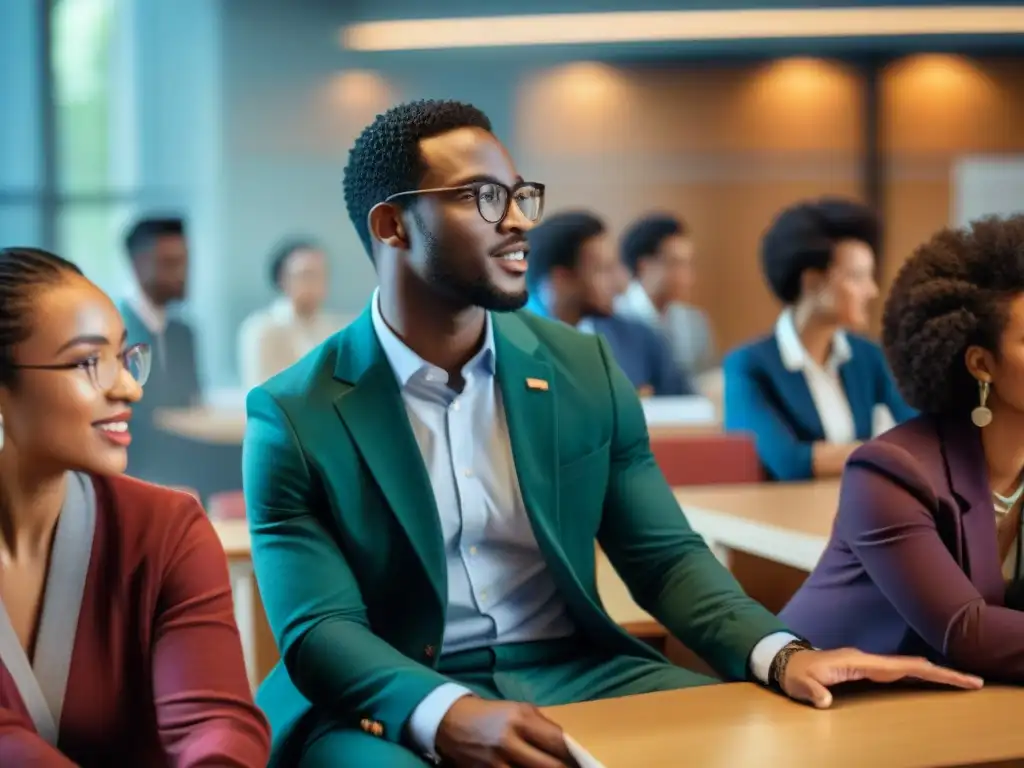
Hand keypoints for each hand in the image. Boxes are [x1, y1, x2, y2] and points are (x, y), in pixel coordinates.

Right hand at [435, 696, 577, 767]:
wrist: (452, 722)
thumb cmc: (492, 714)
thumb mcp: (519, 709)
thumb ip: (542, 726)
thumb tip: (569, 747)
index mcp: (520, 719)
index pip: (557, 742)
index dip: (573, 755)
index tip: (581, 762)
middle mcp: (508, 741)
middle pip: (549, 766)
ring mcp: (496, 762)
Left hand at [780, 648, 983, 708]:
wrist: (786, 662)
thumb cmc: (796, 674)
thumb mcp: (802, 684)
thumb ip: (814, 692)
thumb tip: (824, 701)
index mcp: (857, 662)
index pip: (899, 667)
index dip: (926, 672)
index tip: (950, 676)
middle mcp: (867, 659)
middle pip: (911, 665)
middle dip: (941, 673)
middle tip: (972, 681)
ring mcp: (866, 663)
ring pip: (906, 668)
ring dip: (932, 674)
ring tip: (960, 681)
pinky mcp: (864, 669)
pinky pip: (896, 672)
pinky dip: (916, 675)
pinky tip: (928, 679)